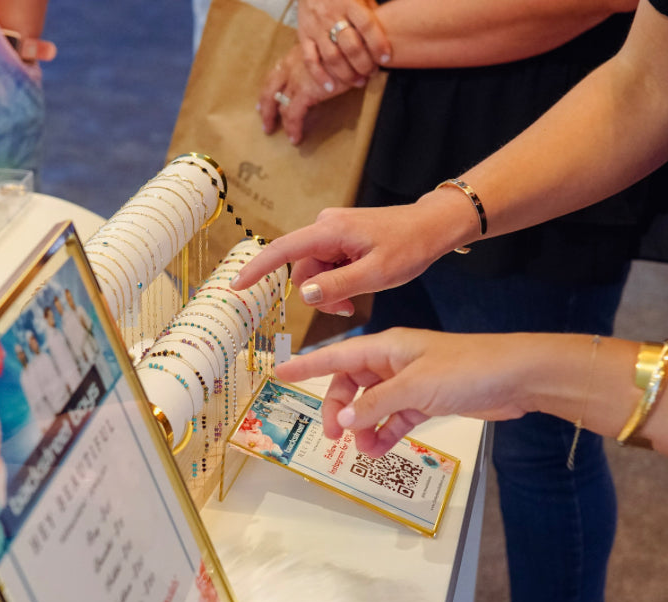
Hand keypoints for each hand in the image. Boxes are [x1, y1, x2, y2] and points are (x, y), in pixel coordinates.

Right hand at [231, 194, 472, 315]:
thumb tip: (302, 294)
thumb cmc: (409, 246)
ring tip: (355, 299)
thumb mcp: (376, 273)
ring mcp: (331, 232)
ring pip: (313, 272)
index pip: (282, 250)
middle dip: (317, 294)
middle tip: (346, 309)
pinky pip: (325, 266)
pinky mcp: (339, 238)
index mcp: (330, 231)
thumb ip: (337, 285)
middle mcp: (325, 227)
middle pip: (301, 270)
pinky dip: (336, 282)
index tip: (236, 286)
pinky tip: (357, 284)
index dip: (257, 269)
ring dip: (328, 291)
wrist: (431, 227)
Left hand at [259, 46, 346, 144]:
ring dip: (276, 121)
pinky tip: (296, 138)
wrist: (352, 46)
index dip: (268, 88)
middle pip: (269, 90)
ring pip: (278, 104)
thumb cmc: (345, 48)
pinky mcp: (305, 92)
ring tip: (280, 134)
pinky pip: (293, 115)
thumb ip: (319, 61)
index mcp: (294, 55)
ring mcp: (295, 79)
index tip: (262, 101)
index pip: (275, 73)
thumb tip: (324, 72)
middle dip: (265, 107)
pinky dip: (293, 128)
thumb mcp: (326, 51)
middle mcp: (290, 66)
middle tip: (265, 120)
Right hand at [275, 329, 535, 454]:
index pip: (336, 355)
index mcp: (386, 346)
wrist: (515, 377)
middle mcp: (393, 362)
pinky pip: (393, 418)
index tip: (280, 373)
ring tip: (362, 451)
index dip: (307, 365)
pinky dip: (384, 433)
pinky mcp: (426, 401)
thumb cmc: (467, 369)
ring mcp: (409, 382)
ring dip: (363, 427)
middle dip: (338, 409)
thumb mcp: (415, 386)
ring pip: (371, 405)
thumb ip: (376, 404)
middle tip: (333, 436)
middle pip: (350, 384)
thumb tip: (343, 418)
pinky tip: (379, 450)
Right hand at [296, 0, 389, 88]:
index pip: (367, 26)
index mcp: (349, 2)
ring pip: (332, 57)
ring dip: (347, 74)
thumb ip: (370, 12)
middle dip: (364, 64)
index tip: (386, 58)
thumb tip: (388, 34)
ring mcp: (316, 27)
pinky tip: (331, 87)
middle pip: (351, 46)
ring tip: (359, 82)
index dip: (378, 45)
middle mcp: (332, 15)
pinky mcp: (303, 35)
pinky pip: (310, 60)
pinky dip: (320, 76)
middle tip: (372, 72)